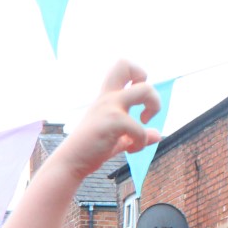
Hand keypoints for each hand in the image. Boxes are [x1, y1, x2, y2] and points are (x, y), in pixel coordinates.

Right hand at [56, 62, 161, 180]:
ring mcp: (110, 107)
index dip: (138, 75)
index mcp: (106, 97)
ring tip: (141, 131)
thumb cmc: (90, 152)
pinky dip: (141, 142)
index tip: (139, 101)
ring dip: (154, 107)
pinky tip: (131, 150)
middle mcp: (108, 98)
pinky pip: (140, 128)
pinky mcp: (113, 121)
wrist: (70, 163)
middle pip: (127, 64)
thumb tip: (157, 135)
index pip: (122, 66)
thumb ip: (136, 134)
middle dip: (146, 84)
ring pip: (146, 88)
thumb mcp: (118, 140)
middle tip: (145, 111)